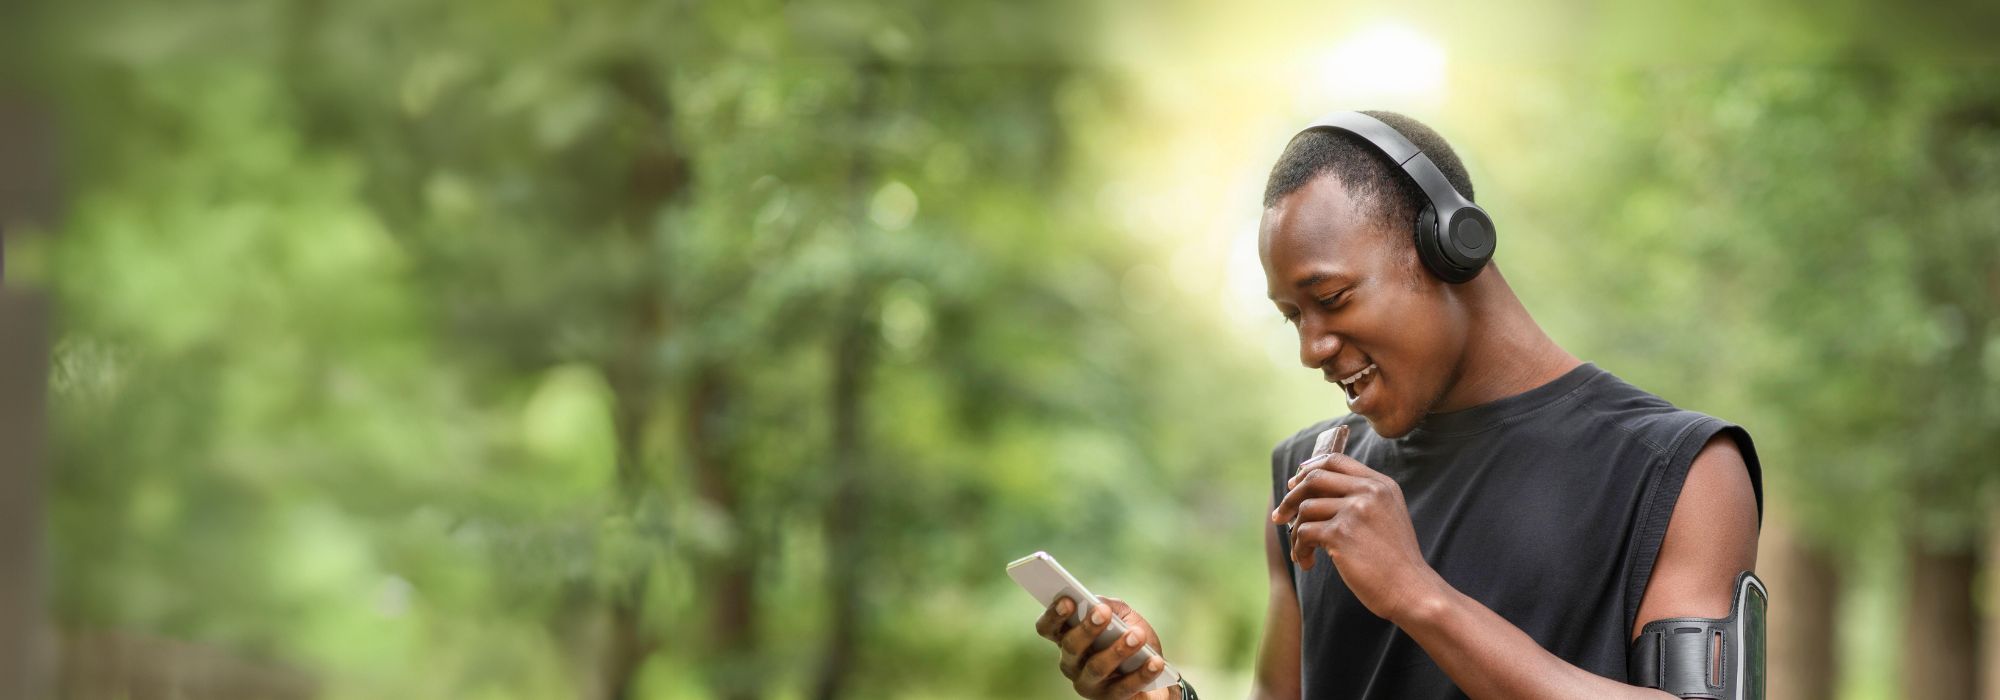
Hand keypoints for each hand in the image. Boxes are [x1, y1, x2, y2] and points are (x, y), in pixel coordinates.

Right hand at [1033, 595, 1173, 699]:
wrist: (1155, 674)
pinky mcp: (1110, 699)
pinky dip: (1142, 674)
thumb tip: (1100, 602)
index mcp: (1068, 638)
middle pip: (1070, 646)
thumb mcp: (1123, 617)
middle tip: (1103, 612)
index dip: (1054, 615)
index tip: (1068, 600)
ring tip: (1137, 636)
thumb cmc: (1131, 639)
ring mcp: (1089, 684)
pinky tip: (1155, 662)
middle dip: (1087, 628)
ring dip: (1117, 650)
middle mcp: (1072, 663)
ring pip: (1096, 668)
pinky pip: (1124, 688)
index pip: (1048, 628)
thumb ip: (1111, 606)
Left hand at [1270, 453, 1445, 622]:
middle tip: (1280, 516)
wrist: (1411, 590)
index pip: (1336, 460)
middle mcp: (1369, 491)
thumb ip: (1361, 498)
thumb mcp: (1387, 516)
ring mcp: (1355, 511)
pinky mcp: (1341, 534)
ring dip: (1295, 533)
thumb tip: (1313, 487)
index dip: (1309, 469)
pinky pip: (1304, 533)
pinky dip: (1300, 549)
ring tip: (1302, 552)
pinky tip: (1308, 563)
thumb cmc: (1395, 560)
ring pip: (1305, 509)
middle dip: (1291, 497)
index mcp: (1381, 484)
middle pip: (1314, 478)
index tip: (1293, 484)